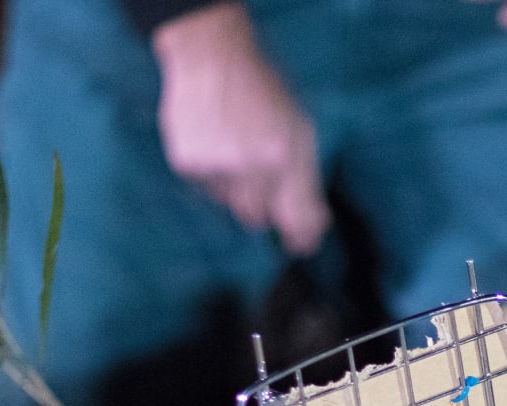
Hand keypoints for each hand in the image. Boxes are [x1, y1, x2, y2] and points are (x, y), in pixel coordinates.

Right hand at [152, 3, 329, 255]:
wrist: (214, 59)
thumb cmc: (264, 94)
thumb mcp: (300, 130)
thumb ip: (307, 179)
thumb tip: (317, 224)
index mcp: (287, 158)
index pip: (297, 216)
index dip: (301, 237)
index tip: (302, 244)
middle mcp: (253, 167)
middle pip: (258, 218)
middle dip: (264, 208)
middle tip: (262, 184)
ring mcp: (218, 167)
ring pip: (231, 203)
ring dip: (237, 187)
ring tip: (237, 148)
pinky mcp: (189, 164)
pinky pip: (207, 188)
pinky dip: (213, 174)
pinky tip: (216, 143)